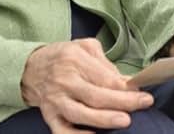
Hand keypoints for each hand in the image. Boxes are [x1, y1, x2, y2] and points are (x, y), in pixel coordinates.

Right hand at [21, 39, 152, 132]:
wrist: (30, 67)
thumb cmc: (64, 56)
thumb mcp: (85, 47)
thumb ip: (106, 64)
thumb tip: (127, 83)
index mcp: (74, 59)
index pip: (104, 77)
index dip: (125, 87)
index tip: (142, 92)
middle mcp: (64, 80)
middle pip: (95, 95)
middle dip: (122, 102)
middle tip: (143, 104)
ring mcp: (55, 100)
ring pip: (80, 114)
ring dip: (103, 119)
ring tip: (124, 121)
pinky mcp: (48, 115)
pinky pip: (62, 130)